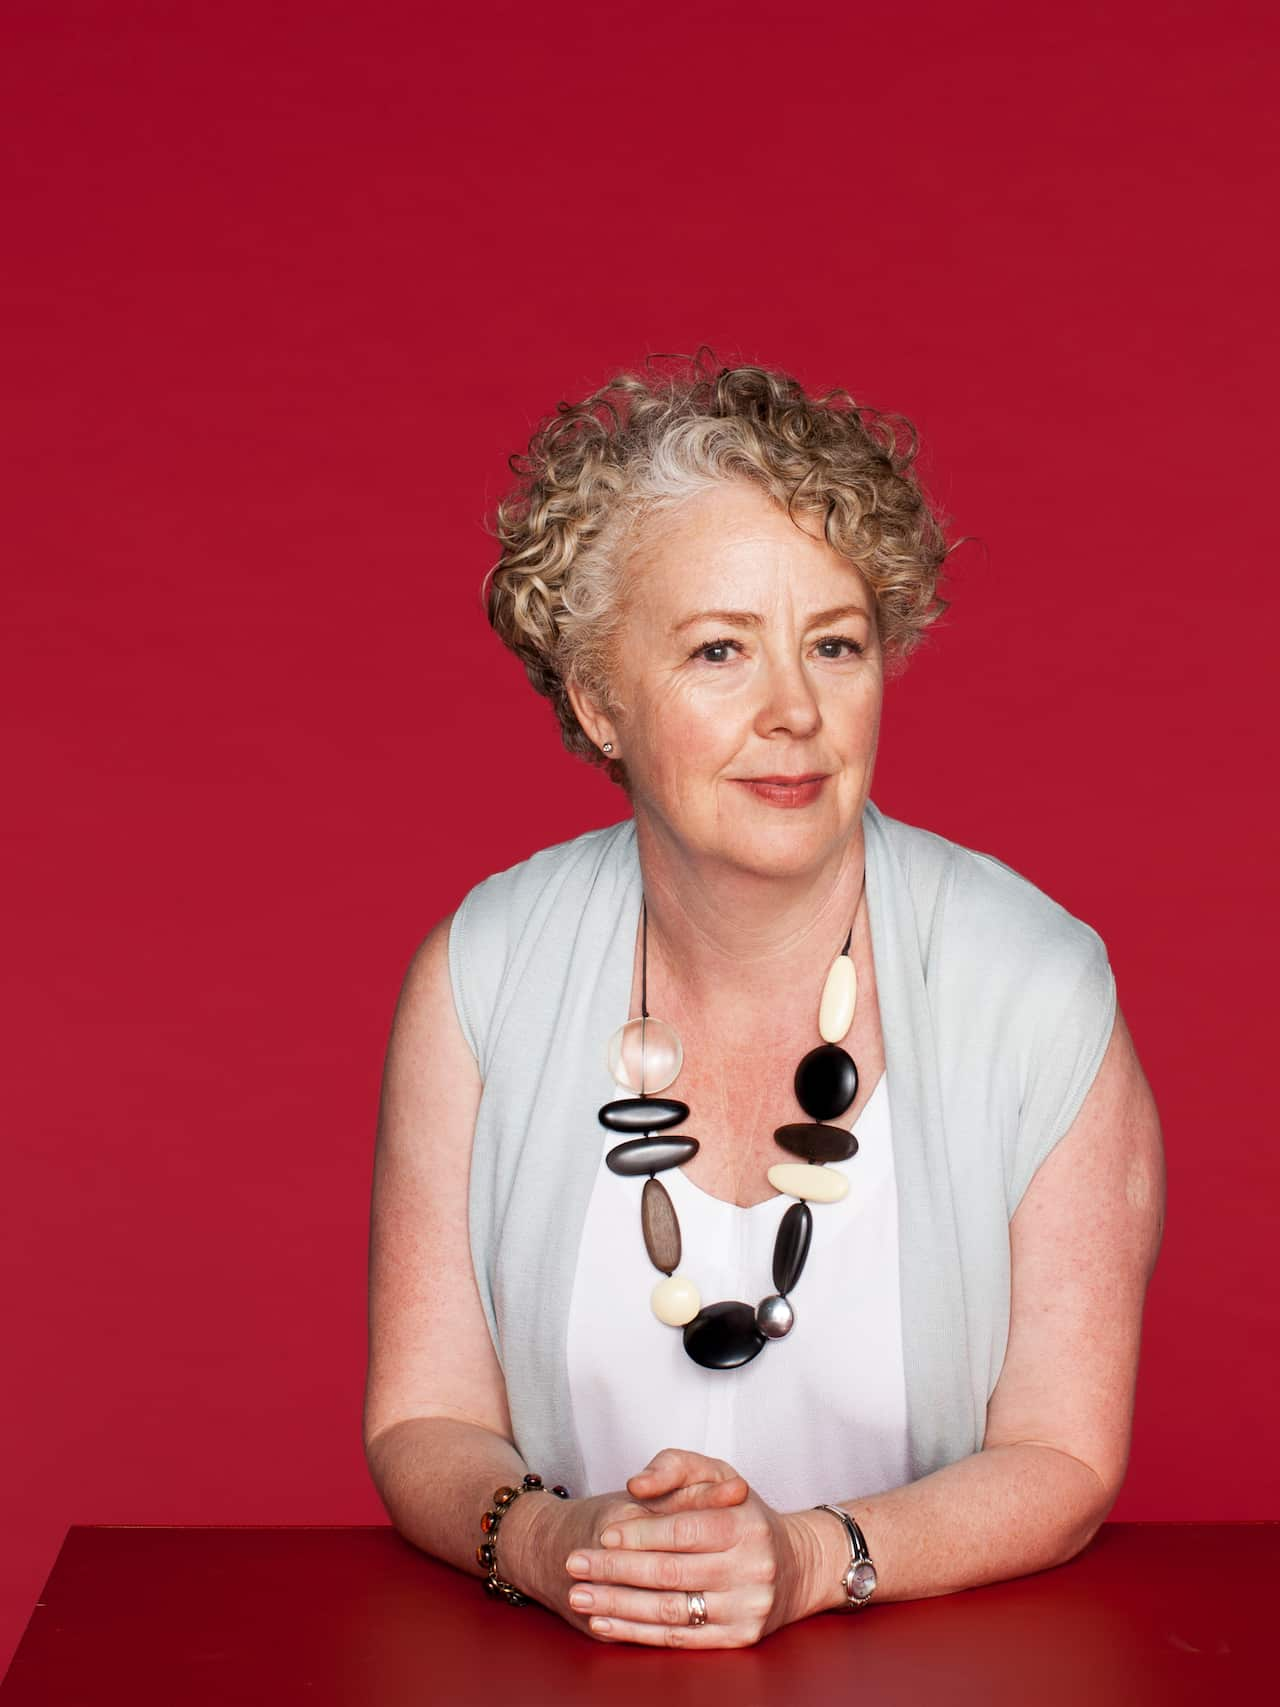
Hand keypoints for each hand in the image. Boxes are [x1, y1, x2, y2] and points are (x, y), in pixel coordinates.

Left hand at [562, 1447, 812, 1647]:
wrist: (796, 1566)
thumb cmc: (743, 1512)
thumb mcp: (718, 1474)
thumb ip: (674, 1467)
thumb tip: (637, 1485)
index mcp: (746, 1524)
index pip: (685, 1530)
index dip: (641, 1534)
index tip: (603, 1535)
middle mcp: (752, 1568)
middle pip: (671, 1573)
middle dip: (616, 1570)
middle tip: (575, 1565)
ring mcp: (747, 1608)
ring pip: (671, 1610)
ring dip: (618, 1606)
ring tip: (580, 1596)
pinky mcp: (739, 1638)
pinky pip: (679, 1639)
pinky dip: (637, 1632)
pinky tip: (605, 1624)